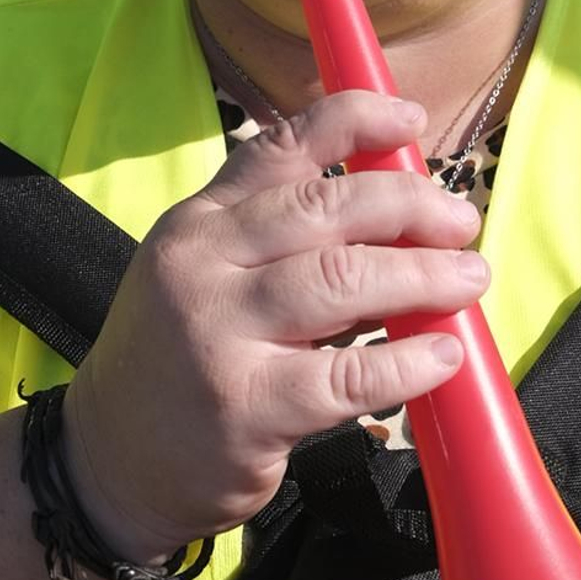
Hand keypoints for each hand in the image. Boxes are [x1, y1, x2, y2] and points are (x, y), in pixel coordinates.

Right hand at [64, 91, 487, 563]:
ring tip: (470, 280)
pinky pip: (347, 376)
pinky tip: (443, 355)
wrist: (111, 460)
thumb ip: (277, 237)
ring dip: (422, 276)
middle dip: (409, 205)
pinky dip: (406, 362)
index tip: (413, 119)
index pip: (280, 147)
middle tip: (461, 221)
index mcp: (199, 223)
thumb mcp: (205, 274)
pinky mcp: (245, 408)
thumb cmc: (179, 359)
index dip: (354, 120)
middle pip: (324, 209)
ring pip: (342, 281)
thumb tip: (397, 208)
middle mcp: (202, 265)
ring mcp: (219, 335)